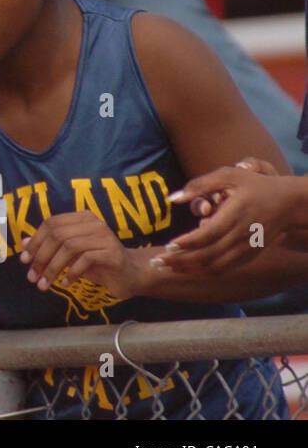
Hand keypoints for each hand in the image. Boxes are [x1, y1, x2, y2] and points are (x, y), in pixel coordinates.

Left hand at [19, 211, 138, 299]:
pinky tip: (65, 283)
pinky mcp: (112, 252)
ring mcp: (104, 236)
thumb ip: (48, 247)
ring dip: (53, 268)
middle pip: (57, 235)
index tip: (24, 260)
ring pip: (69, 246)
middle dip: (41, 257)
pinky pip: (86, 259)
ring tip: (44, 284)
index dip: (35, 241)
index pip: (50, 223)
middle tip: (32, 276)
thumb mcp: (69, 255)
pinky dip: (72, 272)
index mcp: (80, 217)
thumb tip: (23, 245)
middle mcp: (93, 222)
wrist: (130, 275)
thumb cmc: (96, 263)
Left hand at [156, 158, 307, 271]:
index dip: (186, 244)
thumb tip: (173, 198)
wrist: (289, 203)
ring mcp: (247, 248)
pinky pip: (225, 269)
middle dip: (180, 261)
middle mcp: (241, 236)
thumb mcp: (229, 176)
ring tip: (166, 268)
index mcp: (235, 215)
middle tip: (157, 262)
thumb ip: (199, 184)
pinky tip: (187, 269)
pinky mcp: (249, 255)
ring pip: (215, 267)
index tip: (168, 246)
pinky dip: (204, 271)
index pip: (207, 236)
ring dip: (189, 270)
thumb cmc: (255, 185)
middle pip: (207, 255)